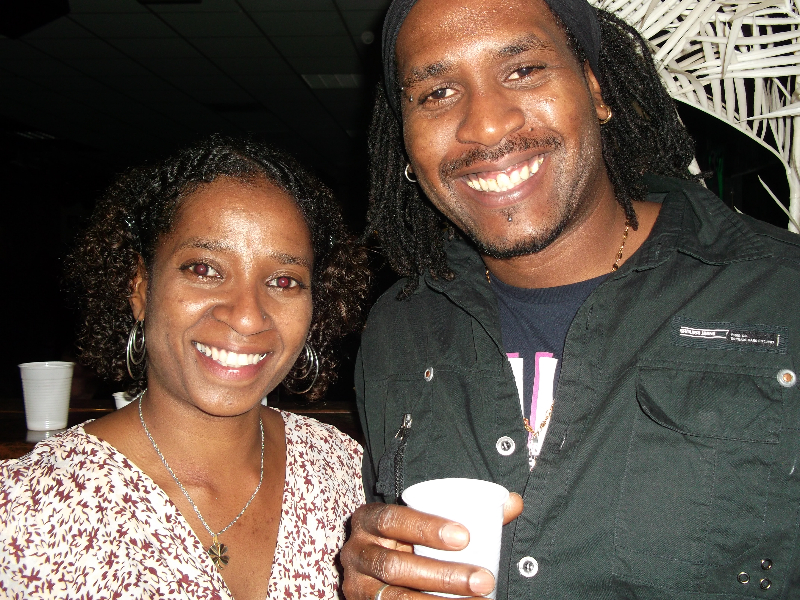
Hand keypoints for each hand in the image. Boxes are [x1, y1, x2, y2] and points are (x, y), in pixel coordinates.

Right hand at [341, 492, 522, 598]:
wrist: (375, 571)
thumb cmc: (408, 540)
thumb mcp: (425, 524)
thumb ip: (467, 512)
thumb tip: (513, 502)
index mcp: (369, 519)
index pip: (393, 519)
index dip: (426, 527)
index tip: (466, 537)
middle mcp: (356, 552)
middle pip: (395, 566)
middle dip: (443, 575)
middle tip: (484, 579)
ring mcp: (357, 586)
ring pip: (395, 598)